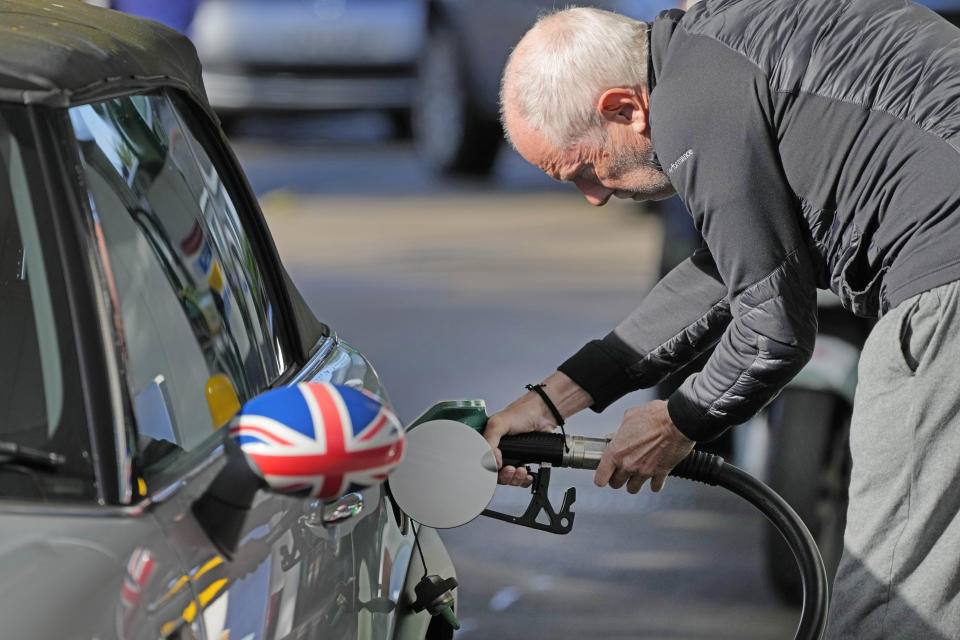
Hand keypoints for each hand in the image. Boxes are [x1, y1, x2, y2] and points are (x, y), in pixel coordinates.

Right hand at [484, 372, 591, 486]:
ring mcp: (512, 457)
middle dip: (505, 476)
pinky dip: (524, 480)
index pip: (483, 464)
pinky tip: (528, 474)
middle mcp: (499, 451)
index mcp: (489, 442)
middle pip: (496, 475)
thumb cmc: (522, 412)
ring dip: (515, 478)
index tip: (498, 468)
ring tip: (521, 470)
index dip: (490, 470)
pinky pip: (522, 478)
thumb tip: (491, 462)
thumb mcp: (498, 423)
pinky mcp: (525, 461)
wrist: (544, 414)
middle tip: (511, 469)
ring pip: (509, 478)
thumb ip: (489, 441)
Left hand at [594, 400, 694, 493]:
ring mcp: (645, 471)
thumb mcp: (629, 417)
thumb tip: (616, 434)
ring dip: (634, 483)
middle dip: (617, 479)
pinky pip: (655, 487)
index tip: (603, 475)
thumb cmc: (654, 415)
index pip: (601, 477)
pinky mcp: (661, 473)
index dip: (601, 477)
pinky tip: (654, 477)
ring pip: (633, 489)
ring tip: (636, 476)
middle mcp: (629, 464)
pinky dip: (654, 484)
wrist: (678, 420)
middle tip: (620, 472)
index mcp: (616, 452)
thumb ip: (620, 430)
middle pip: (616, 484)